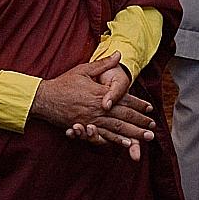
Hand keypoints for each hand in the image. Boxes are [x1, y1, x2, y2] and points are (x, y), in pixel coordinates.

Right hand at [31, 53, 155, 160]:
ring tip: (146, 138)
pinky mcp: (84, 127)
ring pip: (117, 129)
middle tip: (154, 127)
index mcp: (100, 93)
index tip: (149, 108)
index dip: (138, 104)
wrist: (44, 98)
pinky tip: (126, 145)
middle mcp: (98, 108)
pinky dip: (116, 141)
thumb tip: (118, 54)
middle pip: (124, 117)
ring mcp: (91, 120)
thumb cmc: (64, 83)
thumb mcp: (84, 70)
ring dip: (133, 133)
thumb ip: (103, 64)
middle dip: (140, 122)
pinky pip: (103, 136)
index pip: (124, 99)